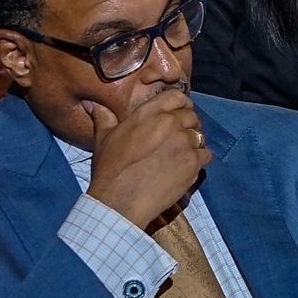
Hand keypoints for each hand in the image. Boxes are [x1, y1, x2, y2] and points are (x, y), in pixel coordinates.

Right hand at [82, 89, 211, 228]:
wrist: (120, 200)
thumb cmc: (110, 169)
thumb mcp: (103, 139)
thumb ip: (104, 117)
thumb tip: (92, 104)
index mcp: (148, 114)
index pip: (176, 96)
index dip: (181, 104)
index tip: (180, 112)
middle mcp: (169, 123)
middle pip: (191, 116)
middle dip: (188, 125)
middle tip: (179, 138)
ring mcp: (183, 142)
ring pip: (199, 136)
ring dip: (194, 143)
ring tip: (182, 154)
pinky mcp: (193, 162)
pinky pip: (205, 155)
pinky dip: (199, 160)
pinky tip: (186, 167)